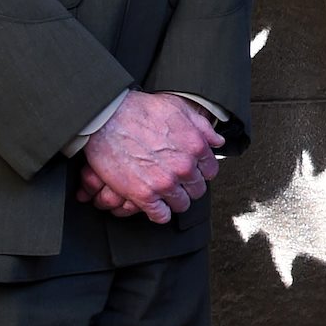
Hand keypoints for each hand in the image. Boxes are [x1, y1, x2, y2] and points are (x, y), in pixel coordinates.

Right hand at [79, 91, 223, 223]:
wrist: (107, 119)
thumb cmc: (141, 110)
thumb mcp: (179, 108)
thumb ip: (202, 127)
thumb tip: (217, 141)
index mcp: (195, 146)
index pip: (210, 171)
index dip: (200, 171)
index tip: (190, 171)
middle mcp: (184, 167)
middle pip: (197, 190)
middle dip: (188, 186)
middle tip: (175, 181)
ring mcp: (164, 183)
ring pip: (182, 205)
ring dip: (174, 200)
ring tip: (163, 192)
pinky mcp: (144, 195)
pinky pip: (161, 216)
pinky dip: (160, 213)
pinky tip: (155, 205)